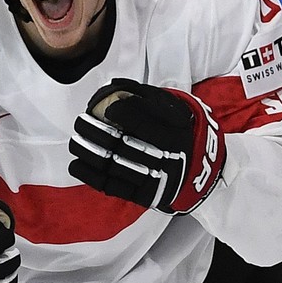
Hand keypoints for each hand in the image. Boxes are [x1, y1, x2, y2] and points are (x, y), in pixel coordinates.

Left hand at [68, 78, 225, 214]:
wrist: (206, 169)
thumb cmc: (185, 132)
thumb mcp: (178, 110)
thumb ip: (149, 98)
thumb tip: (115, 86)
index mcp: (176, 134)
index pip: (145, 123)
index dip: (124, 113)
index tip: (108, 107)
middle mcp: (166, 158)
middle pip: (125, 144)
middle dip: (97, 132)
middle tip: (80, 121)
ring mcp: (155, 179)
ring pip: (117, 166)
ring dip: (91, 153)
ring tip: (75, 141)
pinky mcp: (145, 195)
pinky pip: (115, 187)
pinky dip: (92, 176)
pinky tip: (77, 164)